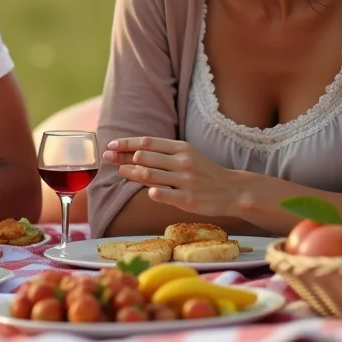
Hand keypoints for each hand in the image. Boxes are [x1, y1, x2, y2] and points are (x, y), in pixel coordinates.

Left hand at [103, 137, 236, 215]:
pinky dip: (151, 192)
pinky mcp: (187, 199)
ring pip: (149, 175)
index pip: (147, 142)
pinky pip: (162, 194)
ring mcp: (185, 181)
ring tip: (121, 172)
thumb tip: (132, 151)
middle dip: (123, 157)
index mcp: (181, 148)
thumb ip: (163, 154)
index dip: (125, 143)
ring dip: (130, 173)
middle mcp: (182, 162)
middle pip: (144, 156)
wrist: (231, 190)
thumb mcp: (186, 155)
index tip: (110, 145)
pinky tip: (147, 192)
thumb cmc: (203, 172)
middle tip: (109, 159)